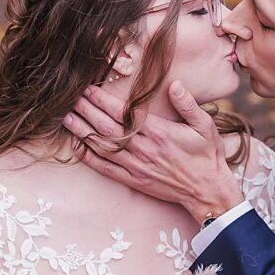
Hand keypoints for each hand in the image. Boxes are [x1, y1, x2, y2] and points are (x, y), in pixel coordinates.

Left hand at [66, 79, 243, 224]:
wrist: (207, 190)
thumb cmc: (206, 156)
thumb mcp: (205, 126)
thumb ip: (188, 105)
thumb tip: (174, 85)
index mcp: (159, 133)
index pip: (124, 113)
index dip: (104, 101)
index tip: (90, 89)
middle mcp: (144, 149)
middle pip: (108, 128)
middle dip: (87, 112)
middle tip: (72, 98)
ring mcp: (137, 166)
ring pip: (102, 147)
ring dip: (83, 132)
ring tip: (67, 118)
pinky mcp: (134, 180)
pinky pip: (106, 168)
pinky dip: (89, 157)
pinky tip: (77, 146)